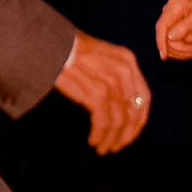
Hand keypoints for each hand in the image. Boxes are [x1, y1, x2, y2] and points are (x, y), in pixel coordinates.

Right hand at [52, 34, 150, 153]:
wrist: (47, 43)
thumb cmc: (69, 51)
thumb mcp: (100, 57)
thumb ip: (115, 77)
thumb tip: (122, 107)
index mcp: (127, 60)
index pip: (144, 97)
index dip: (138, 120)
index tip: (130, 134)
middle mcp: (124, 70)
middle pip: (134, 111)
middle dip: (126, 134)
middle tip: (116, 147)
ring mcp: (111, 81)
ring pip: (119, 120)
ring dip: (111, 138)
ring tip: (102, 148)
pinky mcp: (96, 92)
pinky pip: (103, 121)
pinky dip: (100, 134)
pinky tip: (94, 140)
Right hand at [155, 0, 191, 60]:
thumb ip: (185, 26)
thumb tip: (170, 37)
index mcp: (175, 5)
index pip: (162, 25)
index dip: (161, 41)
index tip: (164, 56)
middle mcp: (168, 12)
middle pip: (165, 37)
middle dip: (180, 48)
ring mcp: (169, 21)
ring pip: (168, 44)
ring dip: (183, 52)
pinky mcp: (171, 30)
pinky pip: (172, 46)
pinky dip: (183, 52)